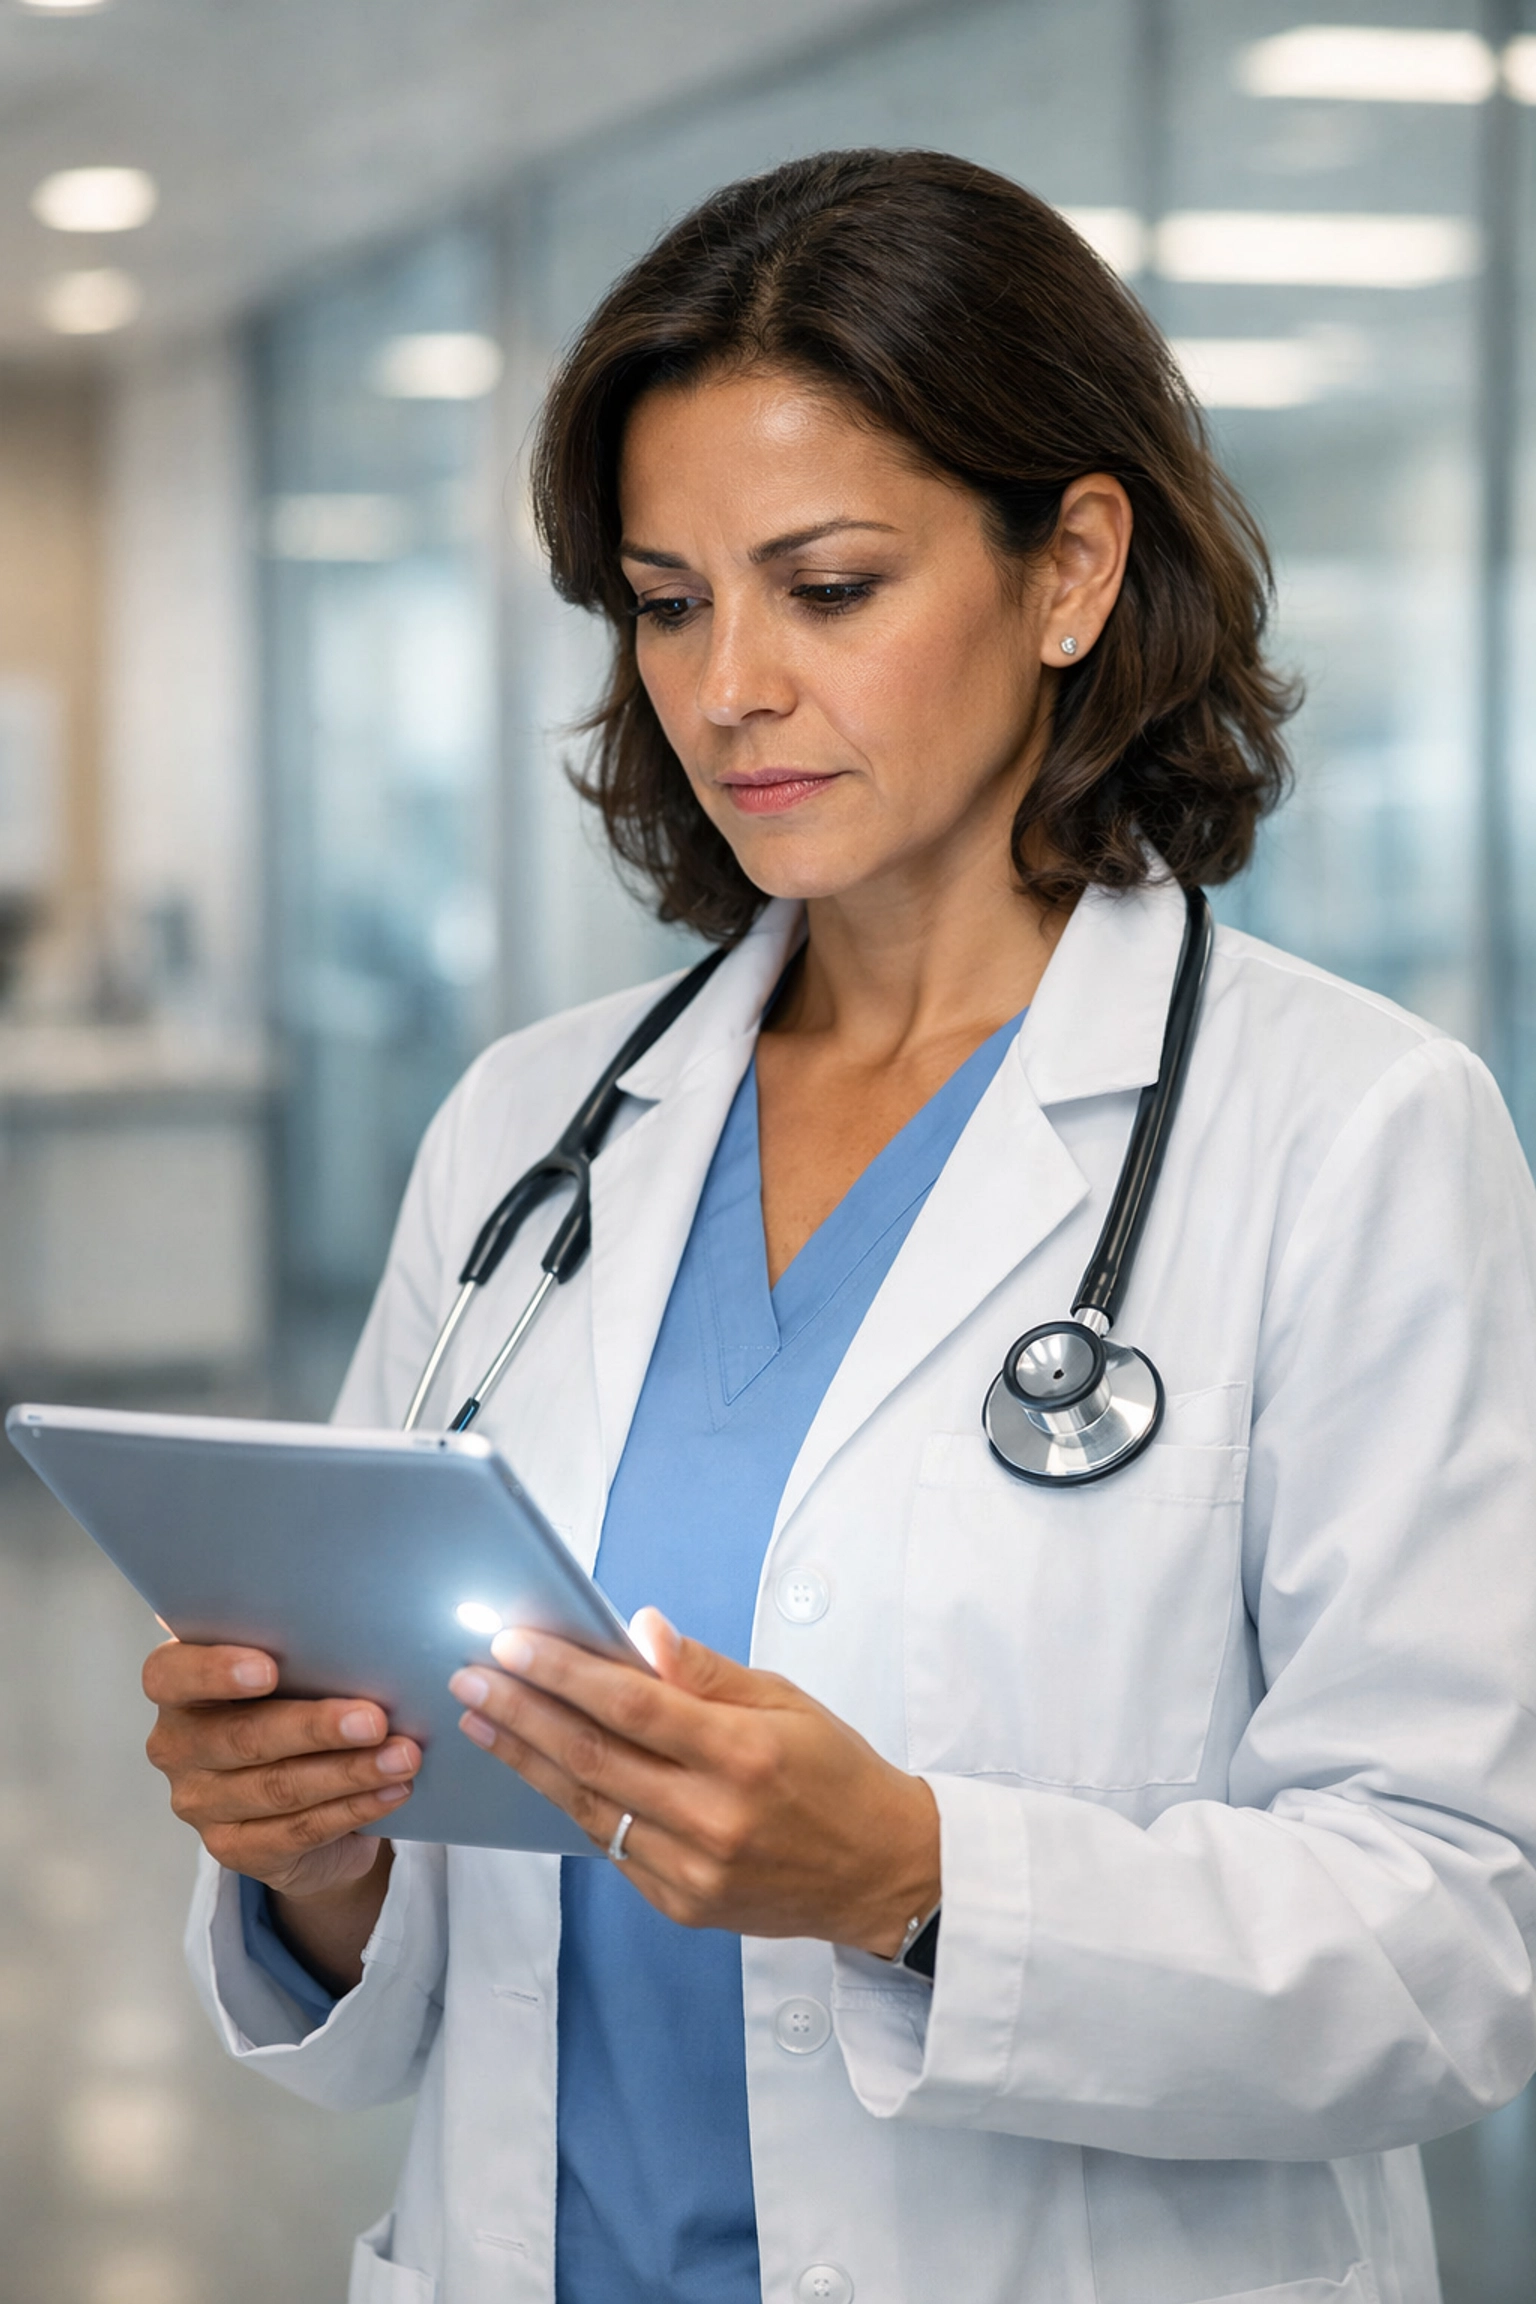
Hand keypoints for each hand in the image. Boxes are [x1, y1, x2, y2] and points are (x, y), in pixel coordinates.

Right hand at [143, 1637, 420, 1900]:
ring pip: (277, 1788)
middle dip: (315, 1728)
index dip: (215, 1671)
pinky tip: (391, 1791)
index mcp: (179, 1688)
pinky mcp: (234, 1850)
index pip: (170, 1675)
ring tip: (403, 1757)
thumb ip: (305, 1653)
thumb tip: (367, 1635)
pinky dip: (353, 1808)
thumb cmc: (296, 1707)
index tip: (269, 1668)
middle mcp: (179, 1746)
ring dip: (349, 1771)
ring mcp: (201, 1804)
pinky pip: (298, 1830)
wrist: (302, 1796)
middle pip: (242, 1737)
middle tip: (375, 1719)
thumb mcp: (293, 1675)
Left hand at [448, 1608, 938, 1954]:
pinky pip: (611, 1846)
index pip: (631, 1705)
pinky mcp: (682, 1904)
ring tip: (484, 1721)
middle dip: (521, 1712)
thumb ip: (705, 1671)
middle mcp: (713, 1817)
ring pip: (588, 1807)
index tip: (511, 1644)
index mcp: (744, 1754)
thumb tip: (640, 1630)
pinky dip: (572, 1802)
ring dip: (527, 1760)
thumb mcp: (786, 1700)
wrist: (881, 1872)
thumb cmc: (837, 1773)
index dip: (563, 1672)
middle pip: (593, 1757)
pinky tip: (542, 1769)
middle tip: (472, 1678)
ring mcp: (693, 1869)